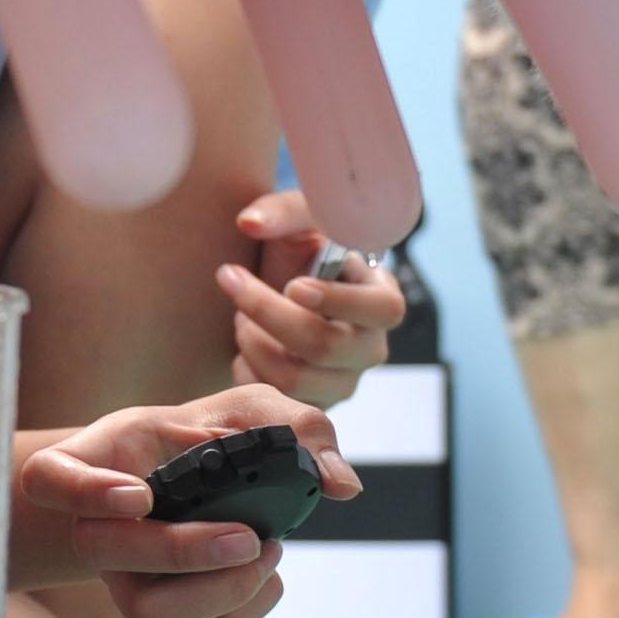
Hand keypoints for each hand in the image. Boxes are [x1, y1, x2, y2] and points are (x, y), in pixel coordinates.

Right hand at [14, 384, 359, 617]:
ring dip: (219, 592)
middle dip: (182, 552)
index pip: (50, 479)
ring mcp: (122, 575)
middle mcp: (96, 524)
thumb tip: (340, 483)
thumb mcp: (252, 409)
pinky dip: (243, 610)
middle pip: (106, 553)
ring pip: (148, 612)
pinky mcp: (158, 609)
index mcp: (96, 459)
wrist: (195, 478)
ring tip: (267, 552)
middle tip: (247, 536)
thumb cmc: (211, 434)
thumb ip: (298, 428)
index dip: (85, 493)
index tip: (140, 494)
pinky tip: (268, 574)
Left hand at [215, 191, 401, 405]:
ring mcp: (343, 382)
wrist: (281, 294)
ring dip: (253, 344)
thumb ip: (281, 213)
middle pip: (325, 347)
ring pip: (295, 380)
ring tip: (239, 318)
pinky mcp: (312, 405)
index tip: (292, 285)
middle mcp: (370, 348)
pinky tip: (245, 349)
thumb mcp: (300, 222)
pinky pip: (274, 403)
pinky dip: (248, 373)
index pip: (381, 310)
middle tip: (236, 287)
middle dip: (269, 315)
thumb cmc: (302, 254)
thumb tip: (249, 223)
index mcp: (382, 300)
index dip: (336, 301)